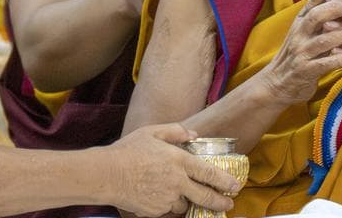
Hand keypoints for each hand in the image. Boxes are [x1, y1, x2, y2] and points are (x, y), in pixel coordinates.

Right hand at [110, 123, 242, 217]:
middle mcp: (177, 182)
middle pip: (205, 196)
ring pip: (184, 204)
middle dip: (220, 201)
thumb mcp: (152, 132)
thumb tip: (193, 135)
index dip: (225, 181)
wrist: (106, 175)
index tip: (235, 186)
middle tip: (228, 203)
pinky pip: (167, 210)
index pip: (209, 174)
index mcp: (179, 161)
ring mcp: (166, 198)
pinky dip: (168, 205)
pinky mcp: (155, 211)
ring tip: (183, 195)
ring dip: (187, 201)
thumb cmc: (128, 151)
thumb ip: (176, 131)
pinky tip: (161, 197)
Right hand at [260, 0, 341, 105]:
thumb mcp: (305, 32)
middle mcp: (299, 33)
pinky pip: (324, 64)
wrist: (277, 84)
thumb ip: (320, 16)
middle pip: (317, 16)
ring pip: (324, 40)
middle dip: (337, 8)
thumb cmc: (298, 54)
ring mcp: (301, 52)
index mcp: (300, 21)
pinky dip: (340, 59)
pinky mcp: (304, 71)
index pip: (315, 0)